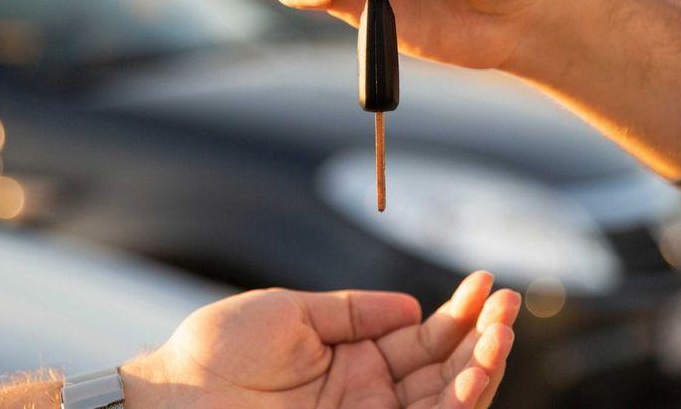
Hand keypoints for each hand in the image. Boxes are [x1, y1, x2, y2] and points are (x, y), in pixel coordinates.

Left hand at [122, 271, 519, 407]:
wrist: (172, 397)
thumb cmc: (219, 351)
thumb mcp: (293, 311)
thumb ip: (355, 310)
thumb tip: (413, 304)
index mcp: (353, 357)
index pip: (422, 337)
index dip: (458, 312)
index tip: (484, 282)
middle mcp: (368, 393)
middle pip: (443, 369)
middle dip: (482, 337)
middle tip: (507, 302)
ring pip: (444, 400)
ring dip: (481, 367)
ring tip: (503, 328)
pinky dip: (459, 399)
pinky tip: (479, 368)